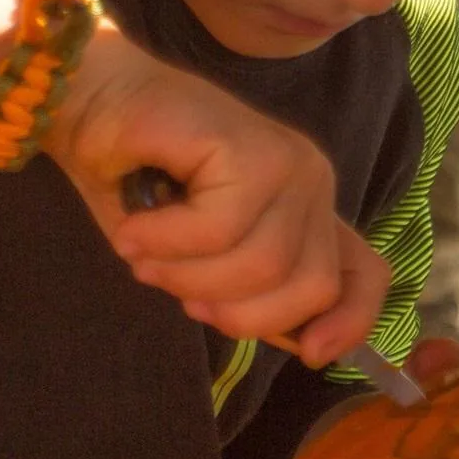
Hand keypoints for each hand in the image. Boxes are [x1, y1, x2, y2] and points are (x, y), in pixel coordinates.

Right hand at [47, 26, 389, 365]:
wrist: (93, 105)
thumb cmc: (137, 183)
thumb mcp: (199, 261)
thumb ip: (248, 292)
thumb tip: (301, 343)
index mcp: (306, 214)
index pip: (365, 274)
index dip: (350, 322)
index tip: (310, 354)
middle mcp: (311, 185)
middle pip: (309, 287)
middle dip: (234, 311)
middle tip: (172, 284)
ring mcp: (289, 163)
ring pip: (262, 266)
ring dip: (186, 275)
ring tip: (144, 249)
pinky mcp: (253, 148)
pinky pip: (221, 230)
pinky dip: (166, 241)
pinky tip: (135, 227)